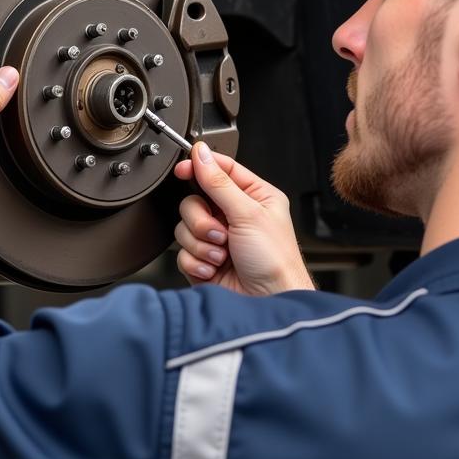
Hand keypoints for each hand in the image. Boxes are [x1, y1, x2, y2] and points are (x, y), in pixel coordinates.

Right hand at [173, 142, 313, 294]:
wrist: (269, 302)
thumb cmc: (275, 261)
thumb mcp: (249, 214)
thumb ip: (220, 183)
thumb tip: (201, 155)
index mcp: (253, 196)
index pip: (220, 170)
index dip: (199, 167)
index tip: (182, 169)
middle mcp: (234, 215)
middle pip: (194, 200)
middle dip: (202, 220)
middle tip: (220, 233)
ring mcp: (218, 239)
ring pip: (185, 227)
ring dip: (202, 243)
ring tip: (222, 254)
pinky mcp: (204, 260)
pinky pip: (182, 252)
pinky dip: (197, 261)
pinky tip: (215, 268)